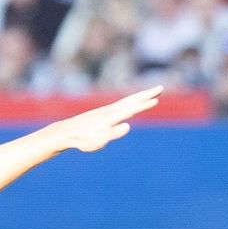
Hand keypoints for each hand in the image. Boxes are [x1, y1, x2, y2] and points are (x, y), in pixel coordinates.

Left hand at [47, 86, 162, 152]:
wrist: (66, 132)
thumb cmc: (82, 139)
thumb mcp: (98, 141)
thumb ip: (113, 133)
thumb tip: (128, 125)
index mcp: (111, 117)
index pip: (131, 109)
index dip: (144, 105)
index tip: (156, 99)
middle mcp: (110, 111)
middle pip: (132, 100)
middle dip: (147, 94)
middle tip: (161, 87)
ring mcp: (106, 110)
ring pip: (127, 101)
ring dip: (140, 96)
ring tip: (152, 94)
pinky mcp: (103, 113)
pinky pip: (122, 104)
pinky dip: (131, 101)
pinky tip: (133, 104)